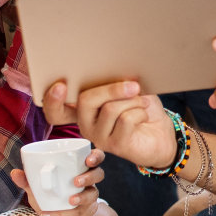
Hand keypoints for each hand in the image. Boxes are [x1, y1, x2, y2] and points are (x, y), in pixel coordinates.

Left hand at [9, 150, 104, 215]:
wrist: (52, 212)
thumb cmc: (48, 191)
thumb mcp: (37, 185)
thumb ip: (27, 180)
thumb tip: (14, 173)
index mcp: (80, 166)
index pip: (96, 157)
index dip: (95, 157)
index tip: (87, 160)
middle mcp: (89, 180)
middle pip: (99, 174)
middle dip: (89, 178)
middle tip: (76, 182)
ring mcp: (90, 195)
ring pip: (93, 195)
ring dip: (82, 199)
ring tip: (69, 202)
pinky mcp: (87, 211)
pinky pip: (82, 214)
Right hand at [42, 79, 178, 167]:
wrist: (162, 133)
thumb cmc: (142, 108)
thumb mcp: (128, 90)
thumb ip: (115, 82)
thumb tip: (114, 71)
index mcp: (84, 110)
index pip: (56, 111)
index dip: (52, 100)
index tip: (61, 85)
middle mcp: (86, 124)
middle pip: (86, 101)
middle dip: (112, 89)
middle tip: (133, 86)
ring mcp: (99, 136)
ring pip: (110, 109)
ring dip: (133, 101)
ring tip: (142, 103)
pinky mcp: (115, 145)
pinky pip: (125, 120)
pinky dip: (140, 112)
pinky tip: (144, 115)